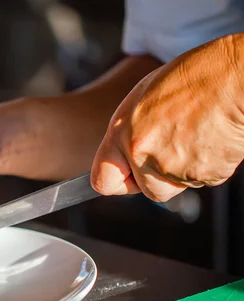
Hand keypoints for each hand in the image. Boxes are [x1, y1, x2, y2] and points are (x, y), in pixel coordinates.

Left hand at [91, 34, 243, 201]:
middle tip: (175, 145)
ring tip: (195, 134)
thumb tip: (125, 154)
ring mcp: (173, 166)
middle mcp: (142, 153)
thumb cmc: (195, 77)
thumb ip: (129, 133)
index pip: (103, 181)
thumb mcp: (144, 98)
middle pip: (148, 191)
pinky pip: (203, 180)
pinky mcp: (204, 174)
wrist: (236, 77)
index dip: (118, 181)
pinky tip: (212, 136)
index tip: (126, 177)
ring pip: (176, 186)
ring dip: (184, 171)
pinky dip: (207, 165)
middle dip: (160, 178)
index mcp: (122, 133)